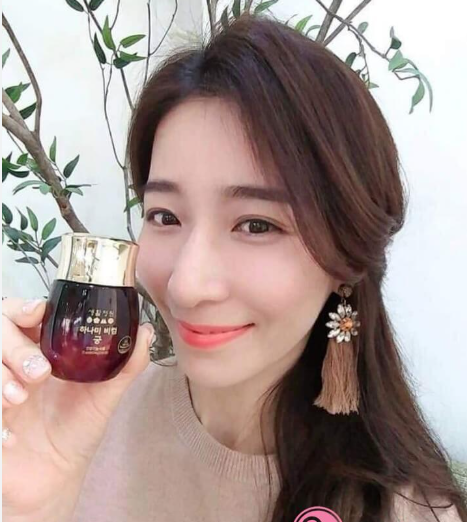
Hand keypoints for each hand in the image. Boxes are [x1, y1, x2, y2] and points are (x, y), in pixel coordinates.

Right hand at [2, 297, 153, 518]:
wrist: (55, 476)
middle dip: (15, 345)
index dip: (24, 307)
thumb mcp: (105, 395)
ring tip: (21, 397)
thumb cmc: (77, 429)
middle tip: (39, 371)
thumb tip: (146, 332)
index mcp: (40, 350)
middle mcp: (13, 364)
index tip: (39, 313)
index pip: (21, 314)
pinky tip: (9, 436)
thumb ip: (126, 364)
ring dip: (0, 375)